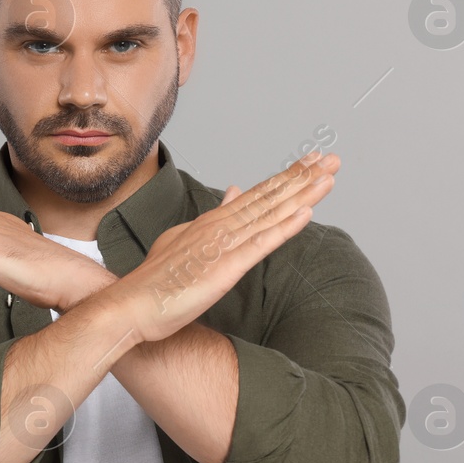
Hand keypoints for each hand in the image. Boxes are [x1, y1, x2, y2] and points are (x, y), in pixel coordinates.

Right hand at [96, 151, 339, 345]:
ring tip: (328, 175)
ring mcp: (223, 246)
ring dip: (301, 194)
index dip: (285, 178)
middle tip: (331, 158)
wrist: (132, 304)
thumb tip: (234, 192)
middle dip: (302, 177)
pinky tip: (306, 214)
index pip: (256, 195)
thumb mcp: (184, 241)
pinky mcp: (226, 269)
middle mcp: (220, 227)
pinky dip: (284, 228)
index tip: (310, 163)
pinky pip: (261, 245)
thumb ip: (212, 218)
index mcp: (212, 223)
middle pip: (268, 197)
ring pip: (269, 214)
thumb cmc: (156, 281)